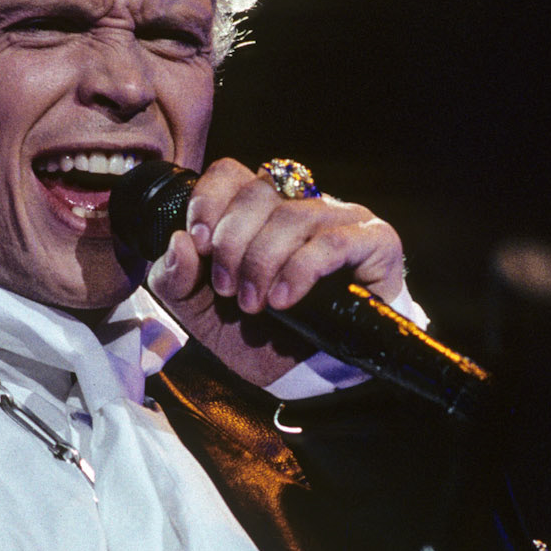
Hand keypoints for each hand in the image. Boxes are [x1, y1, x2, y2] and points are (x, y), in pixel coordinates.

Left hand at [145, 158, 406, 387]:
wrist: (308, 378)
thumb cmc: (258, 337)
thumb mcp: (201, 312)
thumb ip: (176, 279)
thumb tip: (179, 241)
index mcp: (259, 211)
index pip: (230, 173)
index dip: (208, 202)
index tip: (199, 244)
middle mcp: (301, 204)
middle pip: (258, 191)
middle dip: (232, 243)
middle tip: (228, 290)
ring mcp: (342, 218)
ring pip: (293, 216)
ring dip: (262, 263)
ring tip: (254, 305)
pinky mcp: (374, 242)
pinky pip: (333, 242)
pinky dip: (299, 271)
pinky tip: (283, 300)